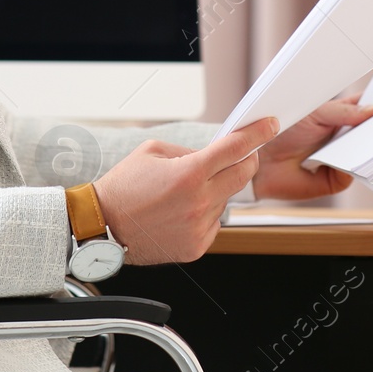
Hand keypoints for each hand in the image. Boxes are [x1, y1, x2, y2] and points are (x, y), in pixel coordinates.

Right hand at [93, 116, 278, 264]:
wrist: (103, 227)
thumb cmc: (124, 187)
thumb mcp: (153, 152)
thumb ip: (190, 150)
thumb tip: (216, 152)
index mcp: (189, 173)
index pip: (236, 148)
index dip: (257, 133)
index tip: (269, 125)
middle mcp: (200, 201)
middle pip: (243, 174)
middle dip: (245, 160)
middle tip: (235, 155)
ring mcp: (200, 226)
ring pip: (227, 199)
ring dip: (217, 190)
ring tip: (184, 192)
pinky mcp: (197, 246)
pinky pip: (214, 222)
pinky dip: (206, 213)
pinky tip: (181, 212)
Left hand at [252, 93, 372, 200]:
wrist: (260, 158)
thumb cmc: (281, 129)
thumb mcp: (316, 112)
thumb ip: (344, 112)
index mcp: (339, 117)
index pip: (366, 110)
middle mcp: (342, 139)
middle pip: (370, 134)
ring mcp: (341, 159)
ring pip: (366, 155)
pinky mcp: (336, 180)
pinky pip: (354, 173)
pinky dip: (357, 166)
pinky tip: (360, 158)